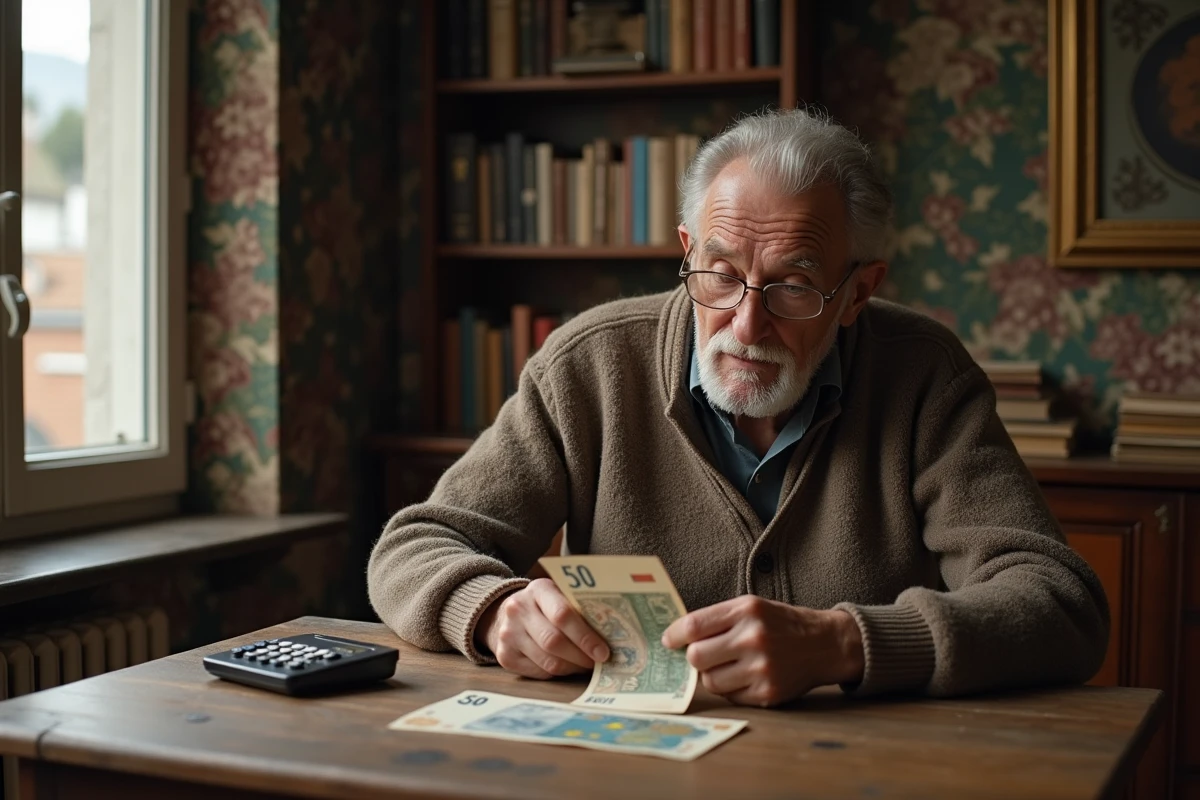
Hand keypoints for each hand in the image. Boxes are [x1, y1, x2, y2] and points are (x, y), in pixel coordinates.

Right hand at [475, 578, 610, 678]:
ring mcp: (508, 634)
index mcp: (538, 589)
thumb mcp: (558, 596)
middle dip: (581, 656)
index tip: (603, 652)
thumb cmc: (545, 606)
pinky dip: (557, 674)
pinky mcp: (504, 656)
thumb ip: (579, 609)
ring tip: (585, 666)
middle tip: (598, 663)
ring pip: (548, 661)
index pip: (562, 614)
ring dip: (572, 668)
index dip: (585, 636)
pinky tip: (567, 667)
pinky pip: (538, 672)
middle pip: (554, 641)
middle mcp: (518, 609)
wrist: (504, 614)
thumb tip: (613, 635)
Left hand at [661, 595, 863, 706]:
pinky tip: (744, 676)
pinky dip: (731, 688)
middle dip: (694, 657)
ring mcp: (761, 669)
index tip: (669, 641)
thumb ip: (717, 619)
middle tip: (702, 655)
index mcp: (746, 611)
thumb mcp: (752, 607)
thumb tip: (677, 639)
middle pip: (697, 657)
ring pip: (710, 681)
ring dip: (711, 675)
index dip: (674, 635)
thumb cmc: (780, 623)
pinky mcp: (768, 693)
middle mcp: (753, 638)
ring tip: (726, 666)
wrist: (824, 644)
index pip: (694, 625)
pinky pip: (730, 697)